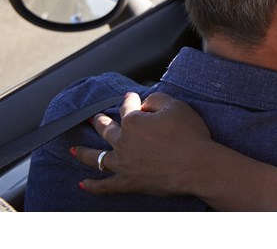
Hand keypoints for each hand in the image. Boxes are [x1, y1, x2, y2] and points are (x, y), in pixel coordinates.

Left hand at [74, 91, 214, 196]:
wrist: (197, 166)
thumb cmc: (190, 135)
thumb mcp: (177, 106)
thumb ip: (158, 99)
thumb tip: (146, 102)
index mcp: (133, 121)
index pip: (127, 107)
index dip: (129, 100)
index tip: (131, 96)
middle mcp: (122, 142)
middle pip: (106, 130)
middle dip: (99, 122)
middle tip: (93, 118)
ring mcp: (122, 164)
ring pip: (96, 157)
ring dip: (83, 152)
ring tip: (74, 149)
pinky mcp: (128, 182)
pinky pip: (105, 185)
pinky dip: (93, 186)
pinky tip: (82, 184)